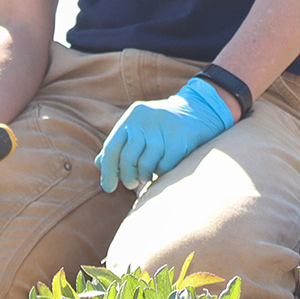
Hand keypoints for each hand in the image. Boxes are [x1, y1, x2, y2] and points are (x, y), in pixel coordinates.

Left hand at [96, 78, 234, 191]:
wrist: (200, 111)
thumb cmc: (163, 126)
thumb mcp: (139, 128)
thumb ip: (119, 144)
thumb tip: (99, 164)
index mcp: (133, 116)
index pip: (112, 147)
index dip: (108, 170)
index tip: (108, 188)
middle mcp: (146, 119)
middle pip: (127, 158)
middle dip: (126, 176)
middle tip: (131, 184)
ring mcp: (165, 128)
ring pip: (146, 164)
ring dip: (145, 176)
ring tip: (148, 176)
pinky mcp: (182, 139)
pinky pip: (165, 167)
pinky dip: (161, 174)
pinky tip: (163, 170)